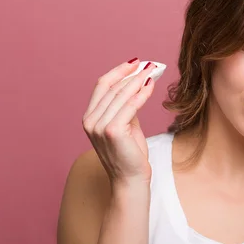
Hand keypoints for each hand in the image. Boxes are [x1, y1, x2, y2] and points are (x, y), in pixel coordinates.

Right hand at [82, 58, 158, 185]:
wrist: (131, 179)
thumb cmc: (130, 154)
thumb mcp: (125, 125)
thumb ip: (126, 107)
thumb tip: (136, 86)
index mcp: (90, 117)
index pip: (102, 86)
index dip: (118, 72)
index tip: (135, 63)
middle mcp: (90, 121)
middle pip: (112, 87)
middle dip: (132, 74)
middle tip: (149, 64)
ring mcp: (99, 126)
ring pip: (121, 95)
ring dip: (138, 80)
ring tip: (153, 71)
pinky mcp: (112, 131)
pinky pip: (130, 106)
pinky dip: (142, 93)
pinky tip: (151, 85)